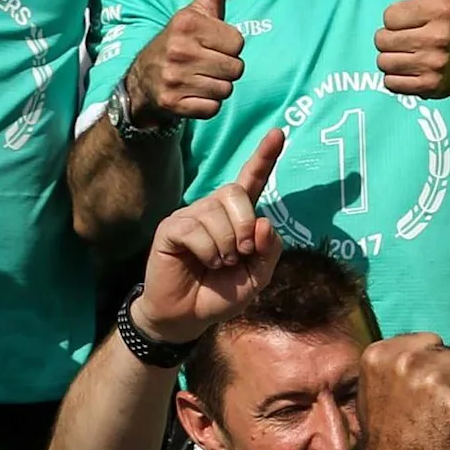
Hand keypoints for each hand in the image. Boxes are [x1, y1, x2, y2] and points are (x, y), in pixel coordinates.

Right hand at [128, 0, 247, 124]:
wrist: (143, 80)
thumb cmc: (181, 41)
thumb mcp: (199, 9)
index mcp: (187, 24)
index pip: (239, 43)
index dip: (229, 46)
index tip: (210, 44)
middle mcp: (178, 49)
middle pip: (237, 68)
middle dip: (226, 68)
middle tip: (204, 63)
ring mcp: (173, 78)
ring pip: (227, 90)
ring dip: (217, 87)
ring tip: (197, 78)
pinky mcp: (173, 103)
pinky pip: (214, 108)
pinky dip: (207, 105)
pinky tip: (191, 94)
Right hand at [134, 129, 287, 344]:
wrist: (190, 316)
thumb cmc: (223, 292)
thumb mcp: (259, 275)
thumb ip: (270, 249)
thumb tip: (263, 221)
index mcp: (237, 216)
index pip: (252, 180)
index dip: (265, 157)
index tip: (278, 133)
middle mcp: (213, 209)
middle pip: (236, 193)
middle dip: (246, 227)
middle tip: (241, 255)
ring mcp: (190, 215)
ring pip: (217, 214)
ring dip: (227, 247)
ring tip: (219, 263)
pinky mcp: (171, 228)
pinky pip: (196, 231)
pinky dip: (207, 252)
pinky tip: (202, 262)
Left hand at [375, 0, 449, 100]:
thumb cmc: (446, 19)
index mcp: (440, 10)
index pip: (388, 16)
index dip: (396, 19)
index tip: (415, 21)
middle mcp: (440, 37)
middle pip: (382, 40)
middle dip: (392, 41)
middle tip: (412, 41)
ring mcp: (436, 64)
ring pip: (384, 63)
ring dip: (393, 61)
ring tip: (413, 56)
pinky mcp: (430, 87)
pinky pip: (391, 84)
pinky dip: (398, 81)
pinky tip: (415, 72)